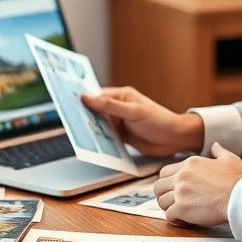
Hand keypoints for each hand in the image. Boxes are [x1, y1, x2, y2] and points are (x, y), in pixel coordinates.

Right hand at [81, 86, 202, 157]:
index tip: (66, 104)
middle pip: (95, 111)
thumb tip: (87, 97)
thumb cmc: (159, 121)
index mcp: (121, 96)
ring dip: (91, 130)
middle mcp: (119, 108)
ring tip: (78, 136)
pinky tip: (92, 145)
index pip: (97, 96)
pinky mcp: (122, 135)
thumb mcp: (134, 112)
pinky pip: (106, 137)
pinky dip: (100, 141)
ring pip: (99, 125)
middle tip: (70, 123)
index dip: (82, 100)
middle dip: (84, 117)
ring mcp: (120, 122)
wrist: (176, 139)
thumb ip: (110, 106)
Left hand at [154, 143, 241, 226]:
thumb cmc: (237, 180)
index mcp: (190, 164)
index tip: (174, 189)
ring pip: (161, 201)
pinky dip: (174, 219)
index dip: (167, 182)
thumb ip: (219, 152)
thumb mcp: (230, 159)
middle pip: (158, 186)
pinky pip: (169, 215)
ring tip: (179, 212)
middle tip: (173, 202)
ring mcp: (180, 192)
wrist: (240, 197)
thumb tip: (215, 145)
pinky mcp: (182, 208)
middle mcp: (182, 176)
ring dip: (168, 208)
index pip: (165, 172)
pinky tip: (183, 220)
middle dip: (163, 195)